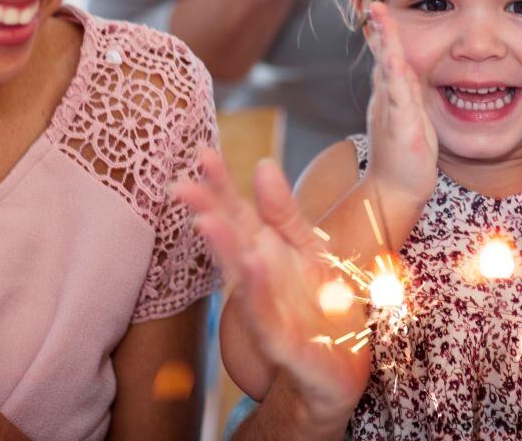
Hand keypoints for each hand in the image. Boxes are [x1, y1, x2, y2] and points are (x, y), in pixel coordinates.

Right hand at [175, 148, 369, 420]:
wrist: (341, 368)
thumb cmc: (320, 305)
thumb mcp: (310, 249)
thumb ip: (284, 213)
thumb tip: (262, 164)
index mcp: (263, 251)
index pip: (236, 212)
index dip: (220, 184)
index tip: (201, 152)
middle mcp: (257, 279)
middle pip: (229, 240)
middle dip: (207, 213)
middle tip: (181, 185)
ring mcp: (266, 311)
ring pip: (239, 277)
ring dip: (223, 249)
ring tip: (207, 220)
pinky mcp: (284, 343)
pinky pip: (267, 316)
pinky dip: (256, 292)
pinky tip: (251, 264)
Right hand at [363, 2, 438, 209]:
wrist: (394, 193)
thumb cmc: (404, 158)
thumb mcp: (406, 116)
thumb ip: (403, 91)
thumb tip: (399, 67)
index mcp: (389, 92)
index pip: (384, 51)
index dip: (379, 26)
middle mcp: (385, 96)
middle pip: (380, 51)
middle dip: (375, 22)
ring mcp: (391, 110)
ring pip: (387, 67)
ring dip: (384, 40)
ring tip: (378, 13)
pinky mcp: (401, 127)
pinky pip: (398, 97)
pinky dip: (394, 76)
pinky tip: (394, 59)